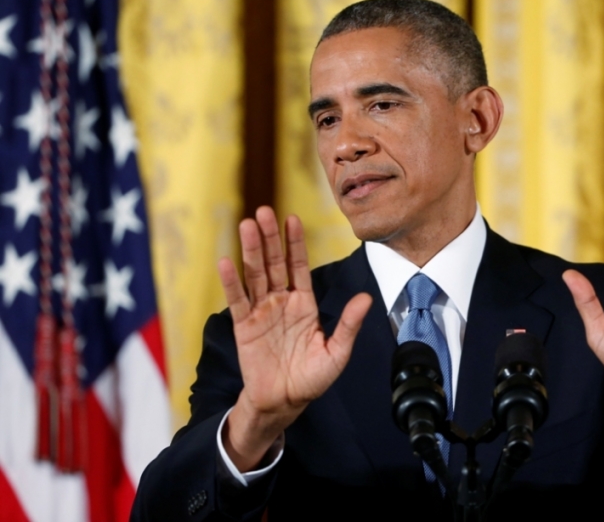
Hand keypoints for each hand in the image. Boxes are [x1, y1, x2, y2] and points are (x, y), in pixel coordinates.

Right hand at [217, 207, 371, 470]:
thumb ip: (348, 325)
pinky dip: (231, 282)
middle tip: (264, 211)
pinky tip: (226, 262)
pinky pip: (237, 300)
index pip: (299, 266)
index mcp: (304, 304)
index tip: (292, 219)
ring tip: (246, 225)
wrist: (284, 402)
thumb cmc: (312, 379)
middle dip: (269, 238)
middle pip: (274, 263)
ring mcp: (261, 312)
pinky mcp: (244, 326)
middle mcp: (281, 302)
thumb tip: (365, 298)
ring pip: (254, 274)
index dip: (295, 243)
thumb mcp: (336, 352)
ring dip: (250, 250)